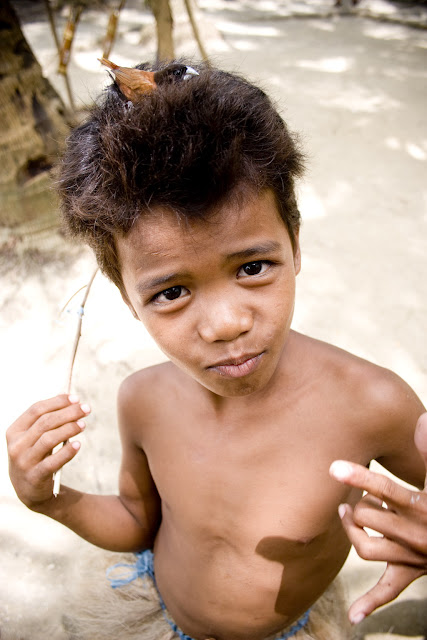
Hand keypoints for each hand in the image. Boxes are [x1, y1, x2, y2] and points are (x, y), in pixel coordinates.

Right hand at [6, 394, 89, 508]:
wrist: (30, 491)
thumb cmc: (37, 456)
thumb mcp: (35, 438)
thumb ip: (47, 420)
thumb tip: (71, 400)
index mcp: (15, 431)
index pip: (36, 410)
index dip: (57, 402)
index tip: (76, 398)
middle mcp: (16, 446)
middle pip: (45, 422)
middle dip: (68, 413)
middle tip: (86, 409)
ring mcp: (24, 462)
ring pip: (48, 439)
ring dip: (69, 429)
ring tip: (83, 424)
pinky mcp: (35, 477)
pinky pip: (53, 462)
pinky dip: (67, 452)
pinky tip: (78, 444)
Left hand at [329, 412, 426, 624]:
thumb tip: (422, 420)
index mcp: (424, 508)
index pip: (388, 491)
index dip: (360, 478)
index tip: (333, 467)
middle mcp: (417, 535)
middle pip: (370, 518)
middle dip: (355, 502)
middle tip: (345, 489)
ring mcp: (413, 557)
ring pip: (370, 549)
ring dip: (353, 532)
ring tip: (346, 513)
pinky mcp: (411, 572)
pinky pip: (389, 591)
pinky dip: (371, 603)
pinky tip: (354, 617)